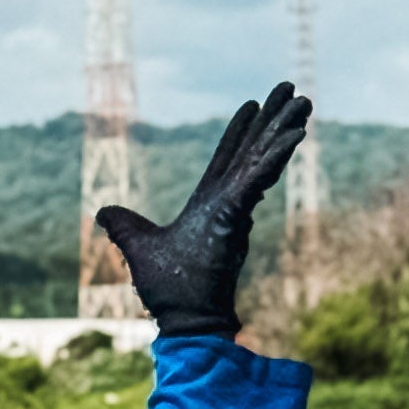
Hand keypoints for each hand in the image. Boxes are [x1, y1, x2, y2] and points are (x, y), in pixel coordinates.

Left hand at [96, 83, 309, 337]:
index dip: (240, 131)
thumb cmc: (169, 290)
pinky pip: (259, 179)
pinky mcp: (237, 215)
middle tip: (293, 89)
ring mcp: (235, 207)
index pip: (227, 157)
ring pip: (263, 158)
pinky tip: (295, 133)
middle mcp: (227, 200)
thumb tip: (103, 211)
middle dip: (273, 119)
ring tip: (305, 100)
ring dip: (284, 128)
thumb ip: (123, 225)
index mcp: (209, 203)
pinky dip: (276, 156)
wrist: (184, 319)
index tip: (255, 104)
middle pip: (253, 149)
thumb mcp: (137, 246)